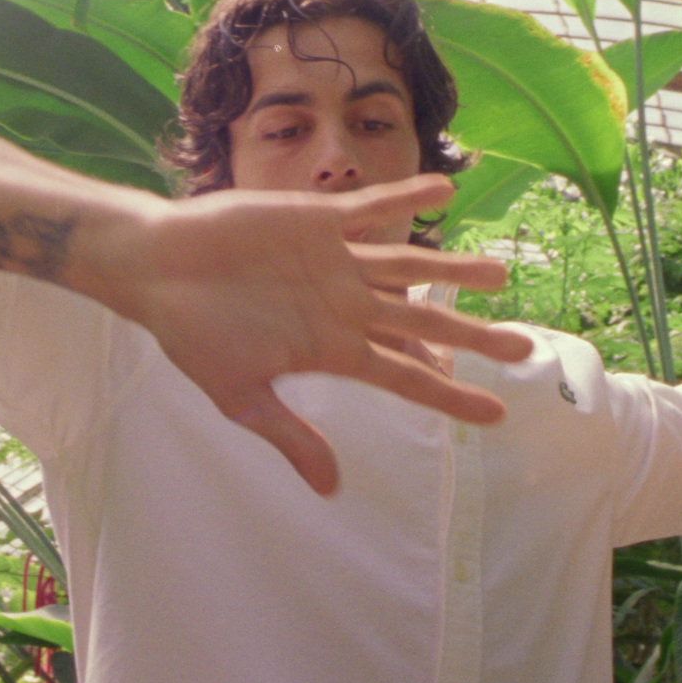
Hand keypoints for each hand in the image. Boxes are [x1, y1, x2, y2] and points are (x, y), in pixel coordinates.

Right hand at [115, 174, 533, 495]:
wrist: (157, 269)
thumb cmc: (192, 334)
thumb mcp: (239, 396)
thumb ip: (290, 435)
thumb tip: (330, 489)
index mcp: (331, 349)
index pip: (403, 378)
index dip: (449, 397)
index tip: (495, 416)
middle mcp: (344, 306)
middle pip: (422, 324)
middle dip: (472, 337)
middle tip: (524, 349)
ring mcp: (335, 262)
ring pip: (409, 268)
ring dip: (454, 269)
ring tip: (501, 275)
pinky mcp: (316, 221)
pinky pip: (371, 210)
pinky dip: (405, 200)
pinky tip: (443, 193)